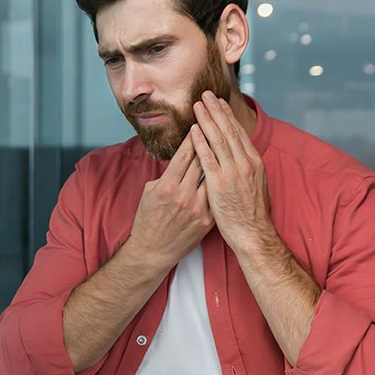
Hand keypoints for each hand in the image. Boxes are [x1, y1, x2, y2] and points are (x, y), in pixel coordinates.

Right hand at [123, 130, 213, 275]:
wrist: (153, 251)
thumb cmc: (147, 219)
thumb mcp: (149, 192)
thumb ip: (166, 174)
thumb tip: (179, 158)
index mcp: (167, 186)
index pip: (185, 155)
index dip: (194, 137)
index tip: (200, 123)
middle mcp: (184, 196)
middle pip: (202, 162)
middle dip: (208, 142)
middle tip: (215, 127)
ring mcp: (198, 209)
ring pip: (214, 177)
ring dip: (219, 161)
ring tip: (224, 147)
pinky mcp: (207, 220)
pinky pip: (217, 196)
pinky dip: (221, 184)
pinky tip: (227, 173)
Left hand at [189, 91, 274, 255]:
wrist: (252, 234)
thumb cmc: (252, 214)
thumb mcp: (257, 185)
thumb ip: (247, 168)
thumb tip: (241, 156)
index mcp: (255, 162)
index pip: (239, 132)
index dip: (228, 116)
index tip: (219, 103)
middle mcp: (246, 163)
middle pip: (228, 130)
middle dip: (216, 110)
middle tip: (206, 94)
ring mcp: (233, 173)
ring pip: (217, 139)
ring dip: (206, 119)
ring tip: (197, 105)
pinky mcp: (219, 183)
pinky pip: (207, 158)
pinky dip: (200, 141)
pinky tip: (193, 130)